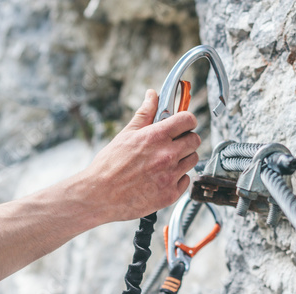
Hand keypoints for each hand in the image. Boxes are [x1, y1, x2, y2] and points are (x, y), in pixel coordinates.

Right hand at [77, 89, 200, 222]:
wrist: (100, 195)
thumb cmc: (109, 165)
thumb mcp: (126, 134)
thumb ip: (145, 114)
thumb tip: (152, 96)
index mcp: (156, 137)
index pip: (188, 120)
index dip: (187, 120)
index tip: (184, 123)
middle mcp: (167, 156)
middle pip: (195, 140)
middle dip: (187, 138)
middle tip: (175, 142)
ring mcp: (170, 176)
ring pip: (193, 160)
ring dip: (184, 158)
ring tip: (167, 161)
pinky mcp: (170, 194)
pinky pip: (186, 180)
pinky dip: (178, 178)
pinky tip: (163, 177)